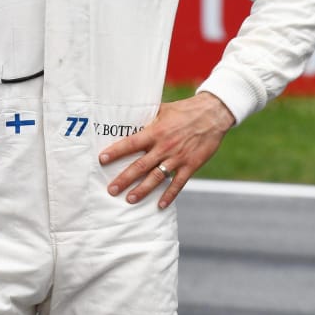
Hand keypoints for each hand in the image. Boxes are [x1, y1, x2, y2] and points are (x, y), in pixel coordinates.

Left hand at [98, 92, 235, 209]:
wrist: (212, 115)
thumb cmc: (184, 110)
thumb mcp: (162, 109)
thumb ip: (146, 116)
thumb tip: (128, 116)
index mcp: (155, 132)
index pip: (131, 143)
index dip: (116, 152)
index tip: (102, 160)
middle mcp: (164, 147)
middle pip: (140, 166)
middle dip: (124, 179)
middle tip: (111, 190)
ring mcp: (177, 158)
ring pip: (156, 178)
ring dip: (142, 190)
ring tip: (129, 200)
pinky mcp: (191, 166)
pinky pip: (178, 184)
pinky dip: (169, 195)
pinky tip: (160, 205)